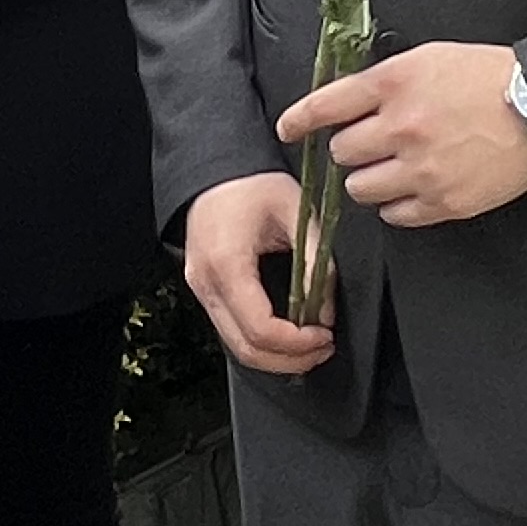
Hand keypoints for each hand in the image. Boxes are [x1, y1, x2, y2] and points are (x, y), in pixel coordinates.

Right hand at [183, 170, 333, 374]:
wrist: (215, 165)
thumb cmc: (252, 182)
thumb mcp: (295, 211)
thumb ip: (316, 261)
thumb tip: (326, 310)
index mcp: (226, 263)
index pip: (260, 328)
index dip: (296, 343)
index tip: (324, 336)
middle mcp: (206, 283)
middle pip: (246, 349)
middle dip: (289, 360)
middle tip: (323, 349)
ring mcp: (200, 290)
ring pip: (236, 348)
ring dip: (275, 357)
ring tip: (310, 346)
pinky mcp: (204, 291)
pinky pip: (231, 330)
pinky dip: (260, 342)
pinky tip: (287, 335)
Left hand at [277, 42, 526, 229]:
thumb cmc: (487, 77)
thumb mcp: (429, 58)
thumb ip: (385, 80)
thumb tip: (347, 101)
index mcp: (395, 83)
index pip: (328, 104)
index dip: (301, 119)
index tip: (289, 128)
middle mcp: (402, 126)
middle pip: (342, 152)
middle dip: (352, 148)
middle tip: (373, 142)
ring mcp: (421, 169)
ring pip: (361, 189)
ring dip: (370, 179)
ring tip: (394, 167)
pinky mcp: (442, 203)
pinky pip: (394, 215)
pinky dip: (397, 204)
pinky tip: (415, 186)